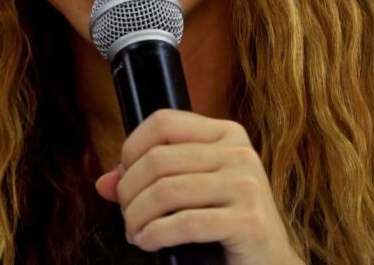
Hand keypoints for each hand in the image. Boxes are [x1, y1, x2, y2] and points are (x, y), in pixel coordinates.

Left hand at [95, 109, 303, 264]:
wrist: (269, 261)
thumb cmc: (226, 222)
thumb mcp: (192, 189)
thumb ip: (150, 179)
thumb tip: (104, 183)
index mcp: (226, 134)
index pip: (163, 122)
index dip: (131, 149)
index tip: (125, 178)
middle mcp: (239, 153)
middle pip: (158, 159)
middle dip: (129, 193)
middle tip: (128, 216)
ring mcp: (247, 185)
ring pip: (166, 191)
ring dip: (138, 217)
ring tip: (136, 233)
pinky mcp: (249, 221)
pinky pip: (185, 223)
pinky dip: (156, 235)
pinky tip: (149, 242)